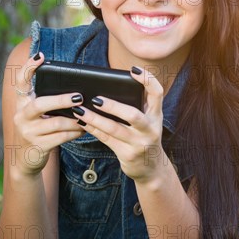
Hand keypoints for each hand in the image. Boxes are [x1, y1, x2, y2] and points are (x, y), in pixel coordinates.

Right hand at [11, 52, 85, 175]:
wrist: (27, 160)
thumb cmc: (40, 131)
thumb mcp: (39, 115)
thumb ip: (49, 102)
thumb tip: (78, 91)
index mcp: (22, 103)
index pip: (20, 82)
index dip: (29, 68)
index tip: (40, 56)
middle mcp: (21, 116)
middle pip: (40, 104)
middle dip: (61, 100)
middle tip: (79, 97)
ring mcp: (27, 132)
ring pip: (55, 123)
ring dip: (75, 120)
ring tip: (87, 116)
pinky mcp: (37, 146)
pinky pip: (61, 137)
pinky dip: (75, 132)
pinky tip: (84, 129)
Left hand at [70, 66, 164, 182]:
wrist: (151, 168)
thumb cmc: (145, 136)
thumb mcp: (149, 120)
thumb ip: (139, 105)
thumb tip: (113, 85)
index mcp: (156, 115)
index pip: (158, 93)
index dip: (148, 80)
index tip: (134, 70)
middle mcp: (150, 129)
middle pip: (133, 115)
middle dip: (114, 106)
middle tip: (96, 99)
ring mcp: (139, 143)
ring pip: (114, 129)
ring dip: (95, 119)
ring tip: (80, 110)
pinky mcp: (127, 154)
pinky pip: (106, 139)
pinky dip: (93, 129)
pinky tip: (82, 122)